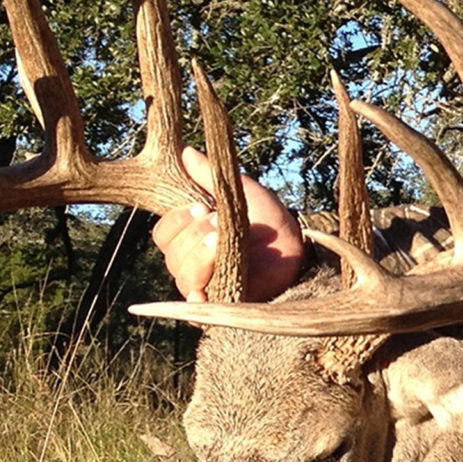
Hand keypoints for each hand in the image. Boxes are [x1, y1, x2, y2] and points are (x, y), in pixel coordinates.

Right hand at [152, 147, 305, 302]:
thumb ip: (211, 175)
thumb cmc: (268, 219)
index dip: (178, 219)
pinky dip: (197, 299)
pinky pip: (196, 309)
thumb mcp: (239, 191)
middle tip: (219, 222)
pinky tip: (203, 290)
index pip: (164, 233)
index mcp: (191, 237)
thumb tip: (186, 152)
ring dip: (199, 257)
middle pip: (172, 255)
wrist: (297, 247)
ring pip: (183, 276)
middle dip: (194, 235)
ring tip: (221, 241)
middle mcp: (192, 263)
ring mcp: (206, 285)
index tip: (202, 205)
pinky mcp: (221, 306)